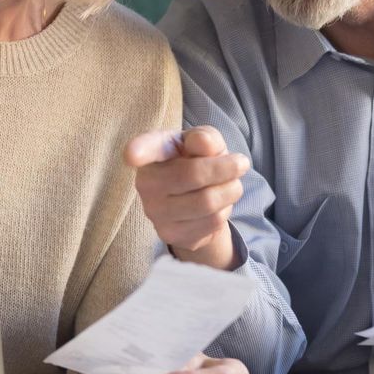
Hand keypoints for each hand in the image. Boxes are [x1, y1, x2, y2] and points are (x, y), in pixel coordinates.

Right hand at [125, 126, 247, 268]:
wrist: (196, 197)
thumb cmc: (197, 159)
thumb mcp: (204, 142)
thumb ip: (205, 138)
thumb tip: (203, 143)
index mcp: (152, 152)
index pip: (145, 149)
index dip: (138, 150)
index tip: (132, 154)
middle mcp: (146, 183)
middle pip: (194, 174)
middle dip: (227, 169)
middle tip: (241, 163)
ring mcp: (155, 212)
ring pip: (207, 202)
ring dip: (231, 190)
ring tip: (231, 185)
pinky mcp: (170, 235)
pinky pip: (211, 222)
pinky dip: (225, 210)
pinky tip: (217, 205)